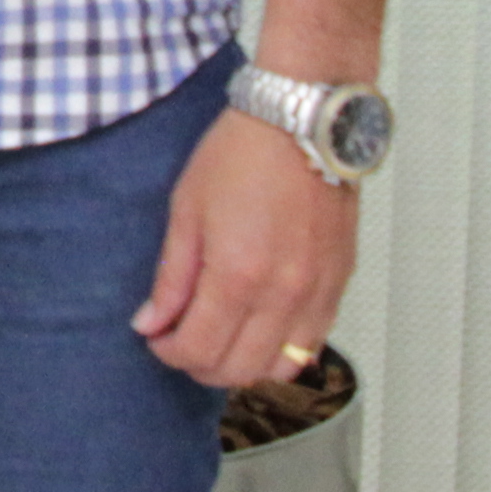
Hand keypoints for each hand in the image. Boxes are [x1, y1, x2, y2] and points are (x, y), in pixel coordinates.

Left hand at [132, 111, 353, 390]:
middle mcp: (282, 293)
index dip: (169, 353)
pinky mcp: (338, 282)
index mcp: (237, 274)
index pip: (198, 350)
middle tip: (182, 340)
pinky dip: (283, 349)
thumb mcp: (186, 209)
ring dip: (243, 364)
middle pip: (237, 369)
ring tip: (222, 337)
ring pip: (279, 367)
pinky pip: (313, 342)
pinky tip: (260, 327)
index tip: (157, 338)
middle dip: (200, 365)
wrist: (301, 121)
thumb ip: (171, 276)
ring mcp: (316, 291)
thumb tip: (152, 322)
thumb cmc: (242, 153)